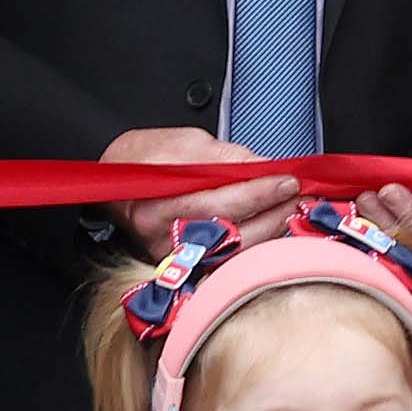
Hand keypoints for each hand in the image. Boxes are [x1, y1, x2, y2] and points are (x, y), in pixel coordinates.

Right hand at [100, 126, 300, 256]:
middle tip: (298, 195)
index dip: (258, 191)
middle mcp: (163, 236)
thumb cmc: (145, 158)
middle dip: (272, 212)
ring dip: (270, 230)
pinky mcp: (184, 267)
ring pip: (233, 252)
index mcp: (157, 203)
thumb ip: (226, 157)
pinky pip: (227, 260)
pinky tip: (272, 228)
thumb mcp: (184, 143)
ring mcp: (173, 257)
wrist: (113, 179)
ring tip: (290, 209)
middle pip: (230, 231)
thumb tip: (265, 167)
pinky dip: (254, 244)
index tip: (288, 179)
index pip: (218, 201)